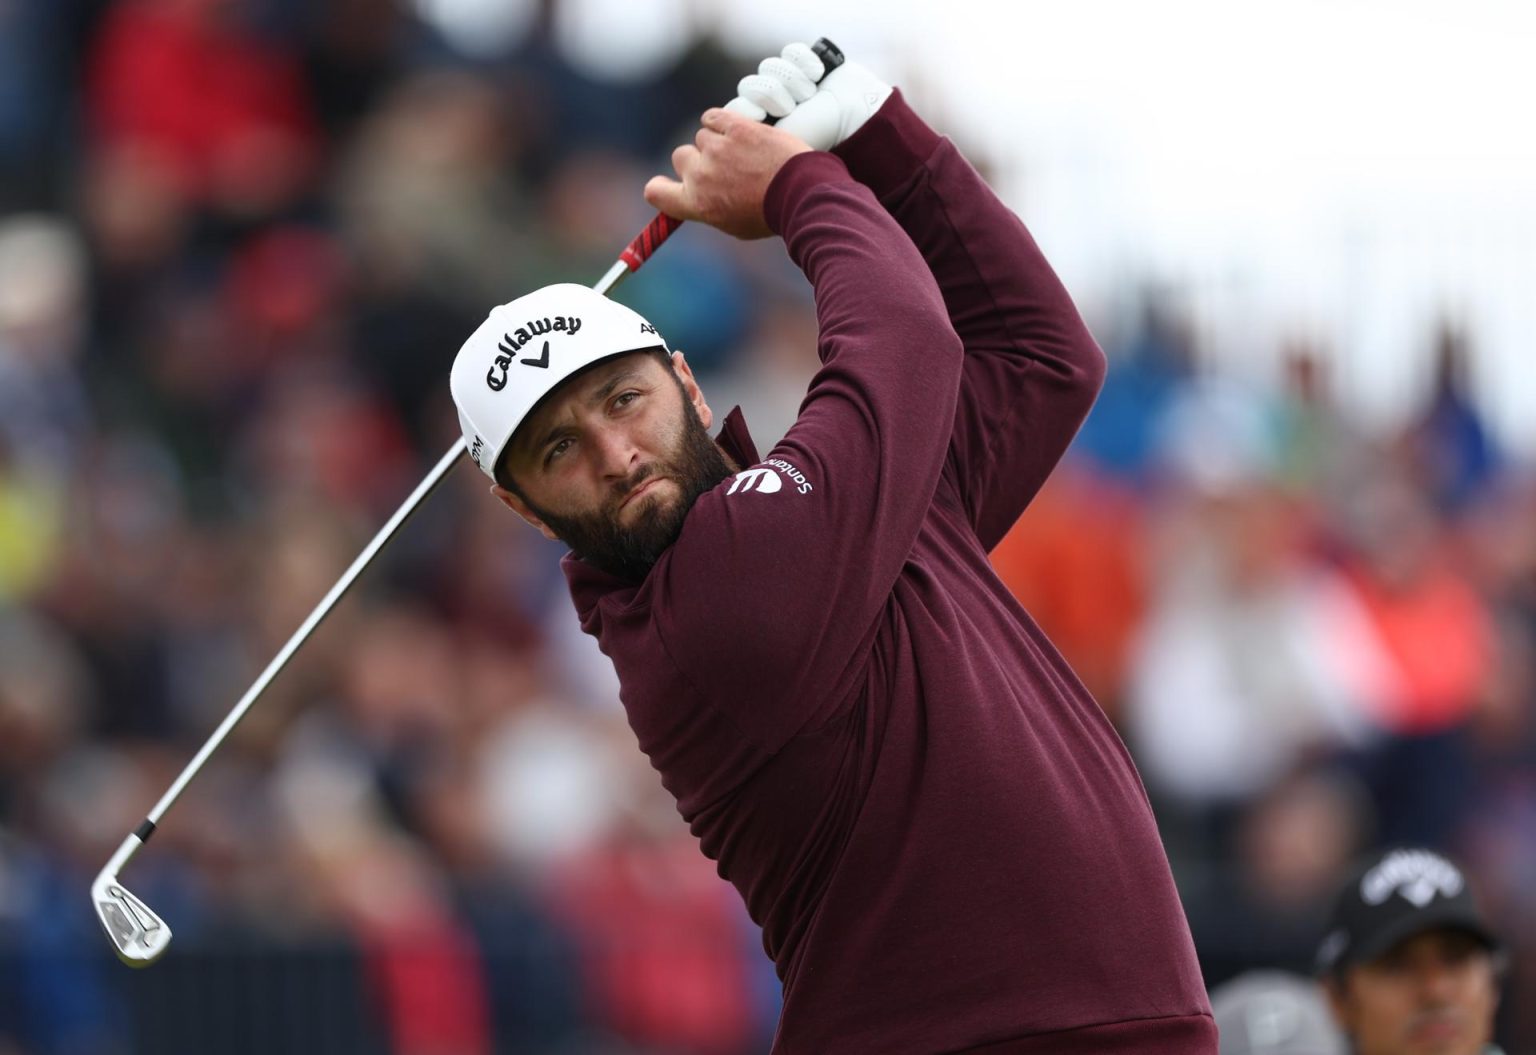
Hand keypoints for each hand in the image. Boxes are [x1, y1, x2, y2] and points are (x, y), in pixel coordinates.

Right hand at [643, 109, 812, 239]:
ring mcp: (715, 150)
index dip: (660, 186)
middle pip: (680, 156)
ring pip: (703, 136)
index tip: (672, 183)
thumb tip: (701, 198)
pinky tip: (735, 129)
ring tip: (744, 152)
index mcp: (695, 204)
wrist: (801, 194)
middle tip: (725, 166)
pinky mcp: (734, 128)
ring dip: (718, 141)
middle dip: (698, 160)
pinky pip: (713, 117)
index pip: (655, 192)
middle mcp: (699, 176)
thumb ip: (710, 208)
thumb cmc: (771, 214)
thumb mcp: (735, 225)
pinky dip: (721, 122)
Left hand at [726, 41, 892, 151]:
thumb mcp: (780, 141)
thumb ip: (749, 135)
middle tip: (793, 107)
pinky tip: (818, 76)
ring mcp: (788, 82)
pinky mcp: (804, 63)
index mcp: (763, 126)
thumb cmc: (818, 134)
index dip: (750, 107)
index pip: (737, 106)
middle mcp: (772, 104)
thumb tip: (725, 121)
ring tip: (810, 94)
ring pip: (770, 66)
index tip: (767, 116)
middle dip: (773, 95)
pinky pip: (790, 51)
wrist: (854, 117)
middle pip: (751, 83)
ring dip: (793, 81)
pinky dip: (805, 62)